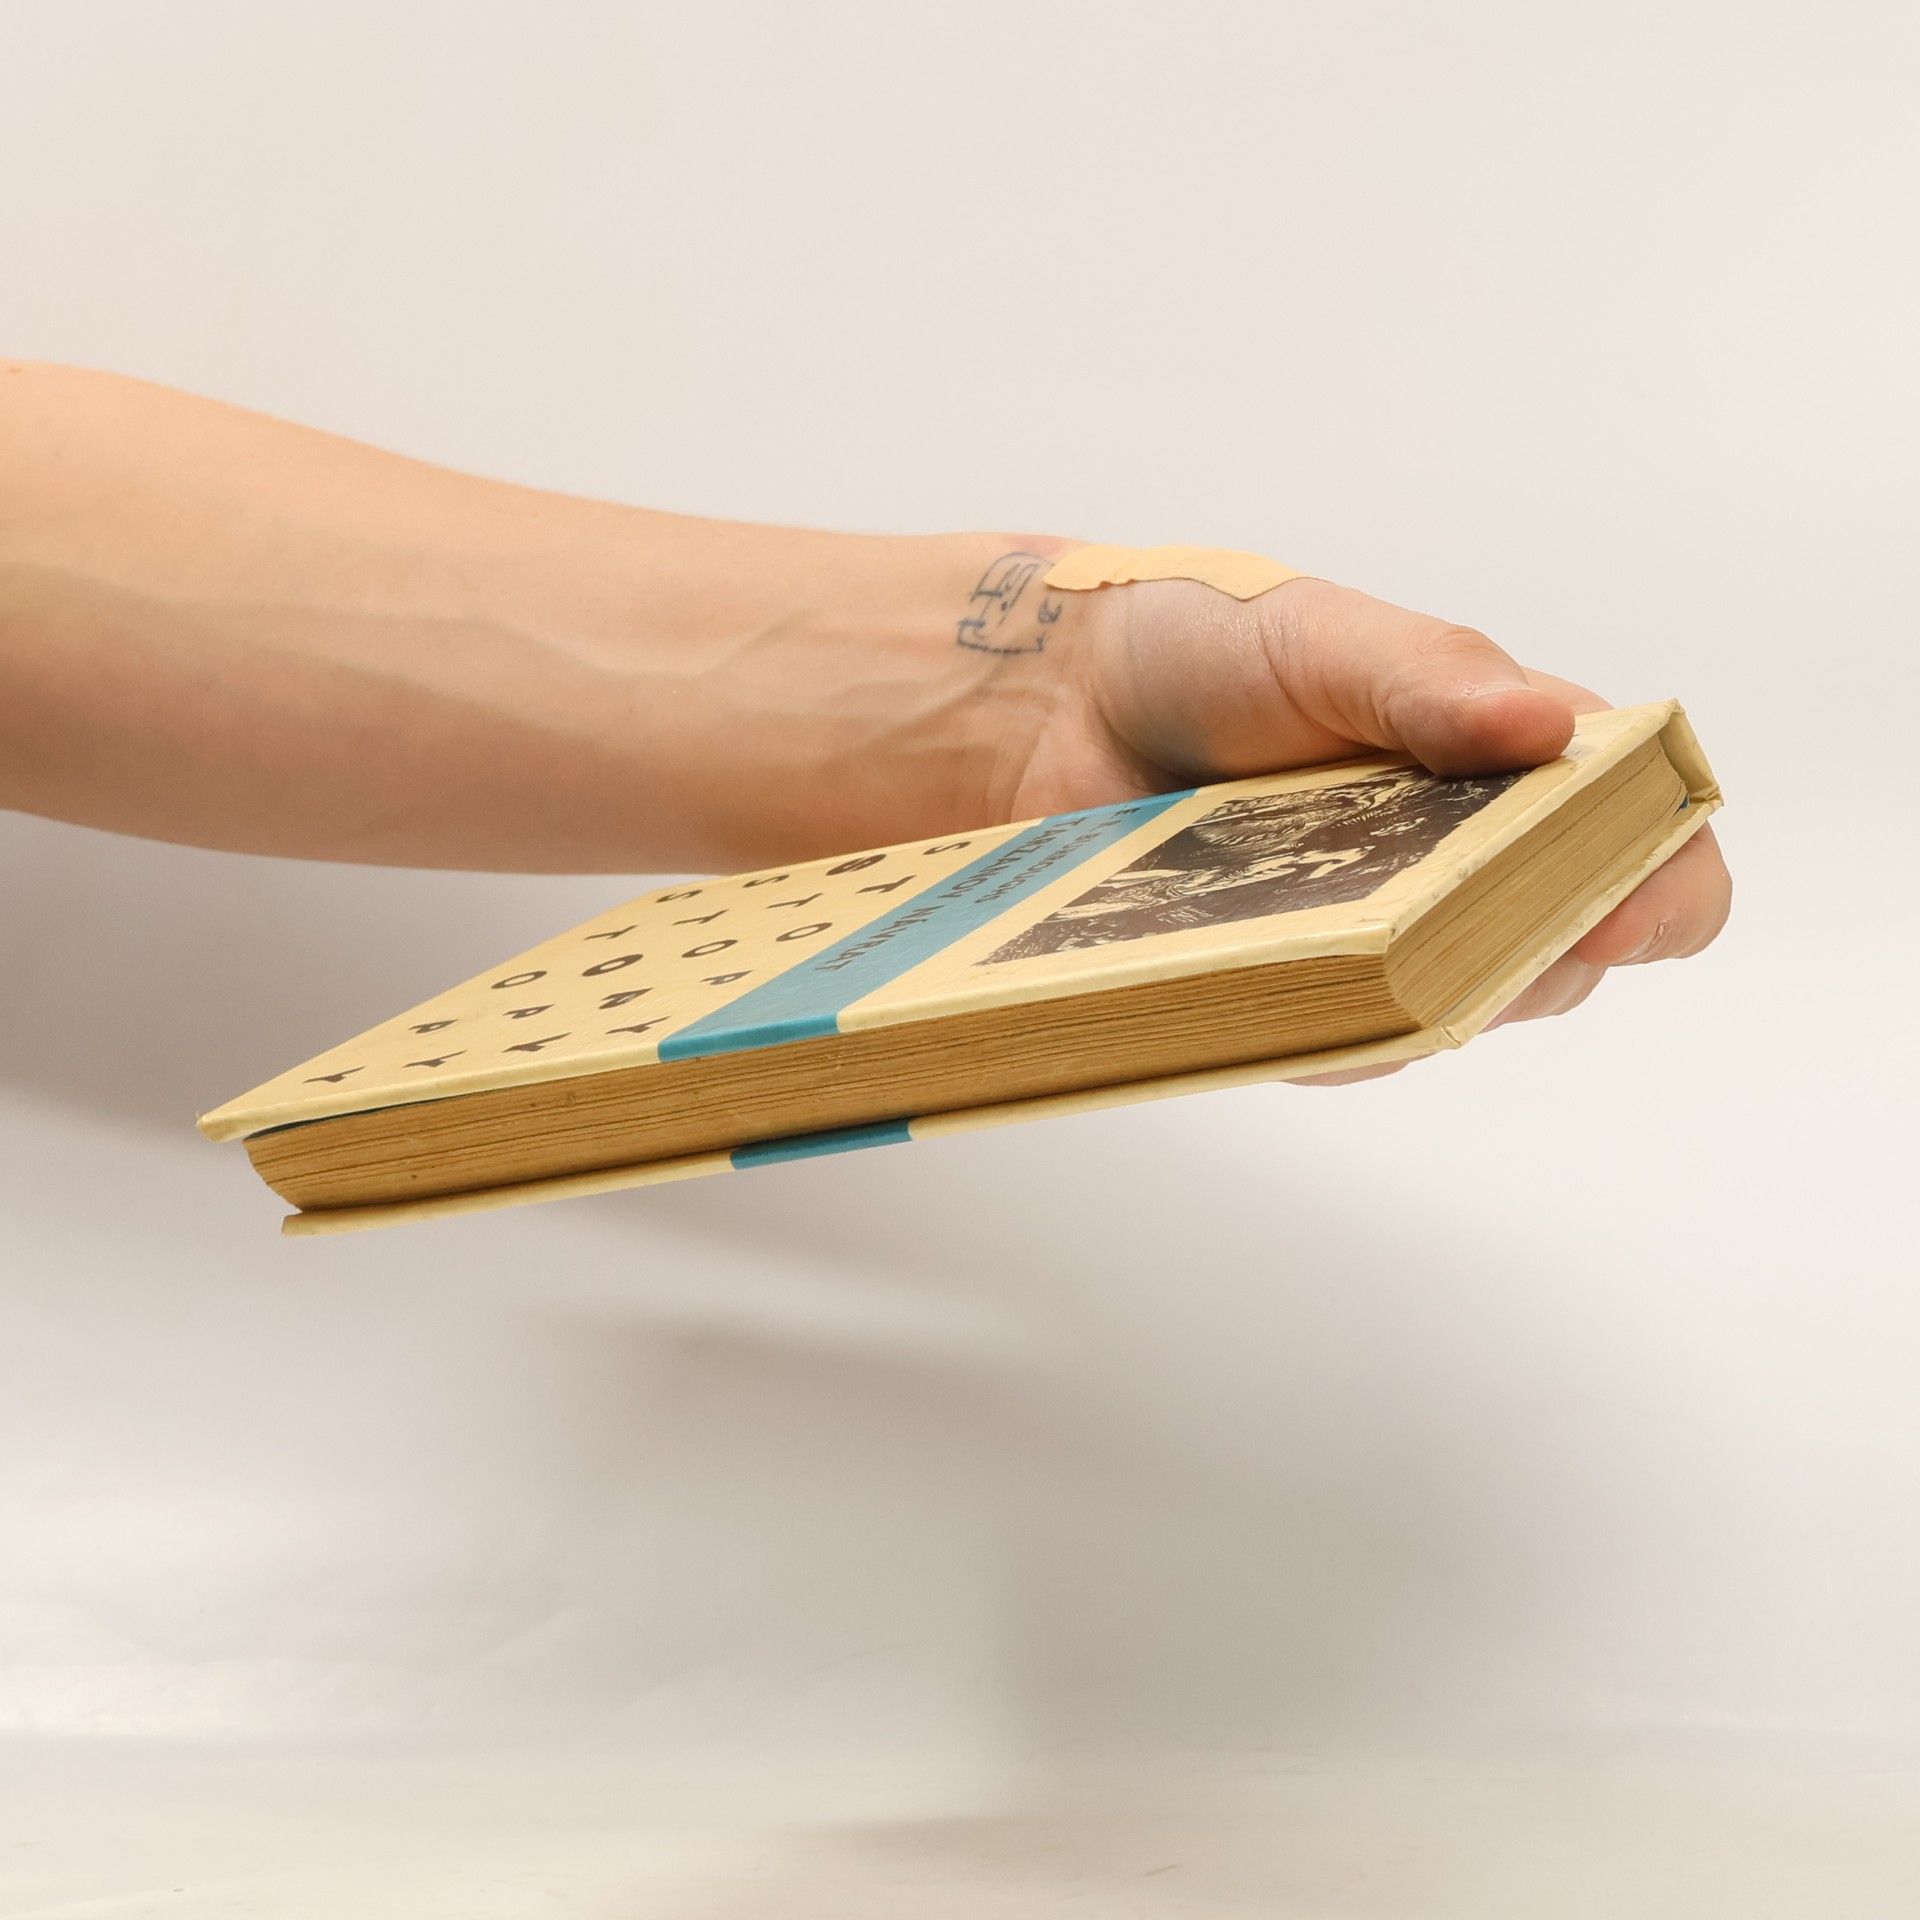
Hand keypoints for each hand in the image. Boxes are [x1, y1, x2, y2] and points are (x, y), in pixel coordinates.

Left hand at [1005, 572, 1730, 1069]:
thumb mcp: (1323, 635)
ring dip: (1415, 998)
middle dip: (1526, 956)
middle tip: (1444, 925)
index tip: (1612, 916)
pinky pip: (1345, 1047)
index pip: (1647, 843)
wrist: (1060, 706)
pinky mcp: (1298, 992)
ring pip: (1454, 1017)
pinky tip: (1275, 983)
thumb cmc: (1208, 647)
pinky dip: (1325, 1029)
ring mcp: (1383, 939)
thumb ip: (1430, 676)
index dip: (1659, 889)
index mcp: (1513, 765)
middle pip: (1562, 957)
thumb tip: (1551, 725)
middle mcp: (1467, 864)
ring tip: (1334, 937)